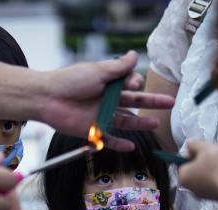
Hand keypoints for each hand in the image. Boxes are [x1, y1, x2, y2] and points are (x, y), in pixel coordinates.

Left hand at [39, 51, 174, 150]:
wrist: (48, 98)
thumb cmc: (70, 81)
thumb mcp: (98, 71)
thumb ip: (118, 67)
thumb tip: (134, 54)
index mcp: (107, 82)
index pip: (129, 83)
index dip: (136, 83)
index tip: (135, 83)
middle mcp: (106, 99)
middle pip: (133, 101)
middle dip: (151, 102)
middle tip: (169, 103)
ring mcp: (100, 115)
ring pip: (125, 120)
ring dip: (140, 122)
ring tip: (156, 124)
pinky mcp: (92, 130)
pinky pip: (108, 138)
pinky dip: (119, 143)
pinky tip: (131, 146)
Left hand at [178, 141, 217, 199]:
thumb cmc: (217, 164)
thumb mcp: (203, 147)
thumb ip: (193, 144)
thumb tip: (189, 145)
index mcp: (183, 176)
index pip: (183, 162)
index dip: (193, 154)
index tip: (203, 151)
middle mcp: (190, 188)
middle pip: (195, 171)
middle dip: (204, 162)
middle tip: (214, 156)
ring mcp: (203, 195)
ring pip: (206, 177)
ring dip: (214, 170)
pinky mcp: (215, 198)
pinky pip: (216, 184)